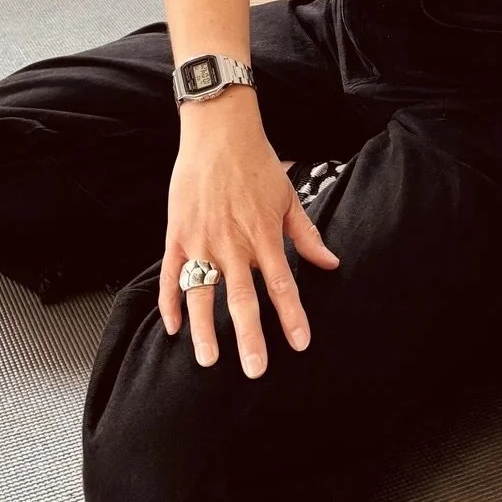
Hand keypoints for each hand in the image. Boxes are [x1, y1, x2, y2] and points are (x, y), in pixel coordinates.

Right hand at [159, 112, 342, 373]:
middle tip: (255, 370)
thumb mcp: (288, 198)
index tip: (299, 343)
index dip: (292, 317)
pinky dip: (170, 302)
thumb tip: (331, 264)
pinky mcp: (177, 233)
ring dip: (205, 329)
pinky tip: (173, 328)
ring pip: (202, 294)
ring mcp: (201, 240)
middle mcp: (233, 244)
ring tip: (209, 360)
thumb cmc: (257, 163)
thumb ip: (307, 237)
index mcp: (264, 236)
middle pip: (243, 300)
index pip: (282, 285)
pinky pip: (172, 274)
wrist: (219, 131)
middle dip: (249, 338)